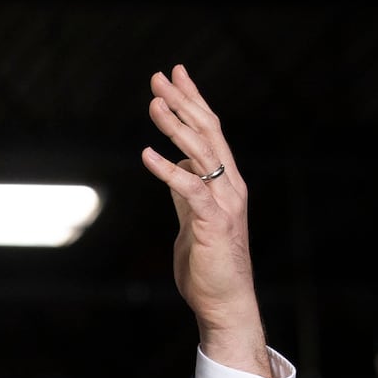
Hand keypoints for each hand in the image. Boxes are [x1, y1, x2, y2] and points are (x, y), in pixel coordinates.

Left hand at [141, 64, 270, 377]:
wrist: (224, 302)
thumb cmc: (208, 265)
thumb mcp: (193, 220)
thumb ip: (186, 193)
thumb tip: (174, 167)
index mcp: (226, 182)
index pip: (210, 132)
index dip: (193, 101)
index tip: (176, 76)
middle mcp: (230, 186)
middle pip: (208, 133)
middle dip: (184, 101)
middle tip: (161, 76)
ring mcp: (224, 203)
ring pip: (201, 153)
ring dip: (175, 125)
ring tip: (154, 103)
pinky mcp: (212, 222)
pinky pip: (189, 189)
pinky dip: (167, 169)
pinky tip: (147, 154)